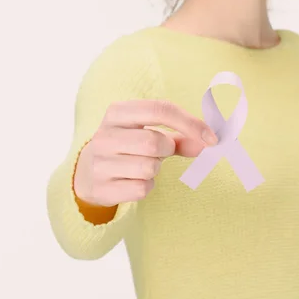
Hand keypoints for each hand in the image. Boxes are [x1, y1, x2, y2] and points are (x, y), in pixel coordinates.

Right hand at [73, 99, 217, 206]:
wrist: (86, 175)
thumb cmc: (127, 148)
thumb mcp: (148, 133)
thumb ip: (180, 137)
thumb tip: (210, 142)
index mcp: (117, 113)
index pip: (159, 109)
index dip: (190, 123)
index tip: (212, 138)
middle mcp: (104, 135)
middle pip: (154, 142)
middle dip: (167, 150)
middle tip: (160, 153)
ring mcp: (99, 162)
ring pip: (149, 167)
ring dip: (155, 169)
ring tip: (141, 166)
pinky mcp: (101, 187)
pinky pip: (142, 189)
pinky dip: (146, 187)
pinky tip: (132, 181)